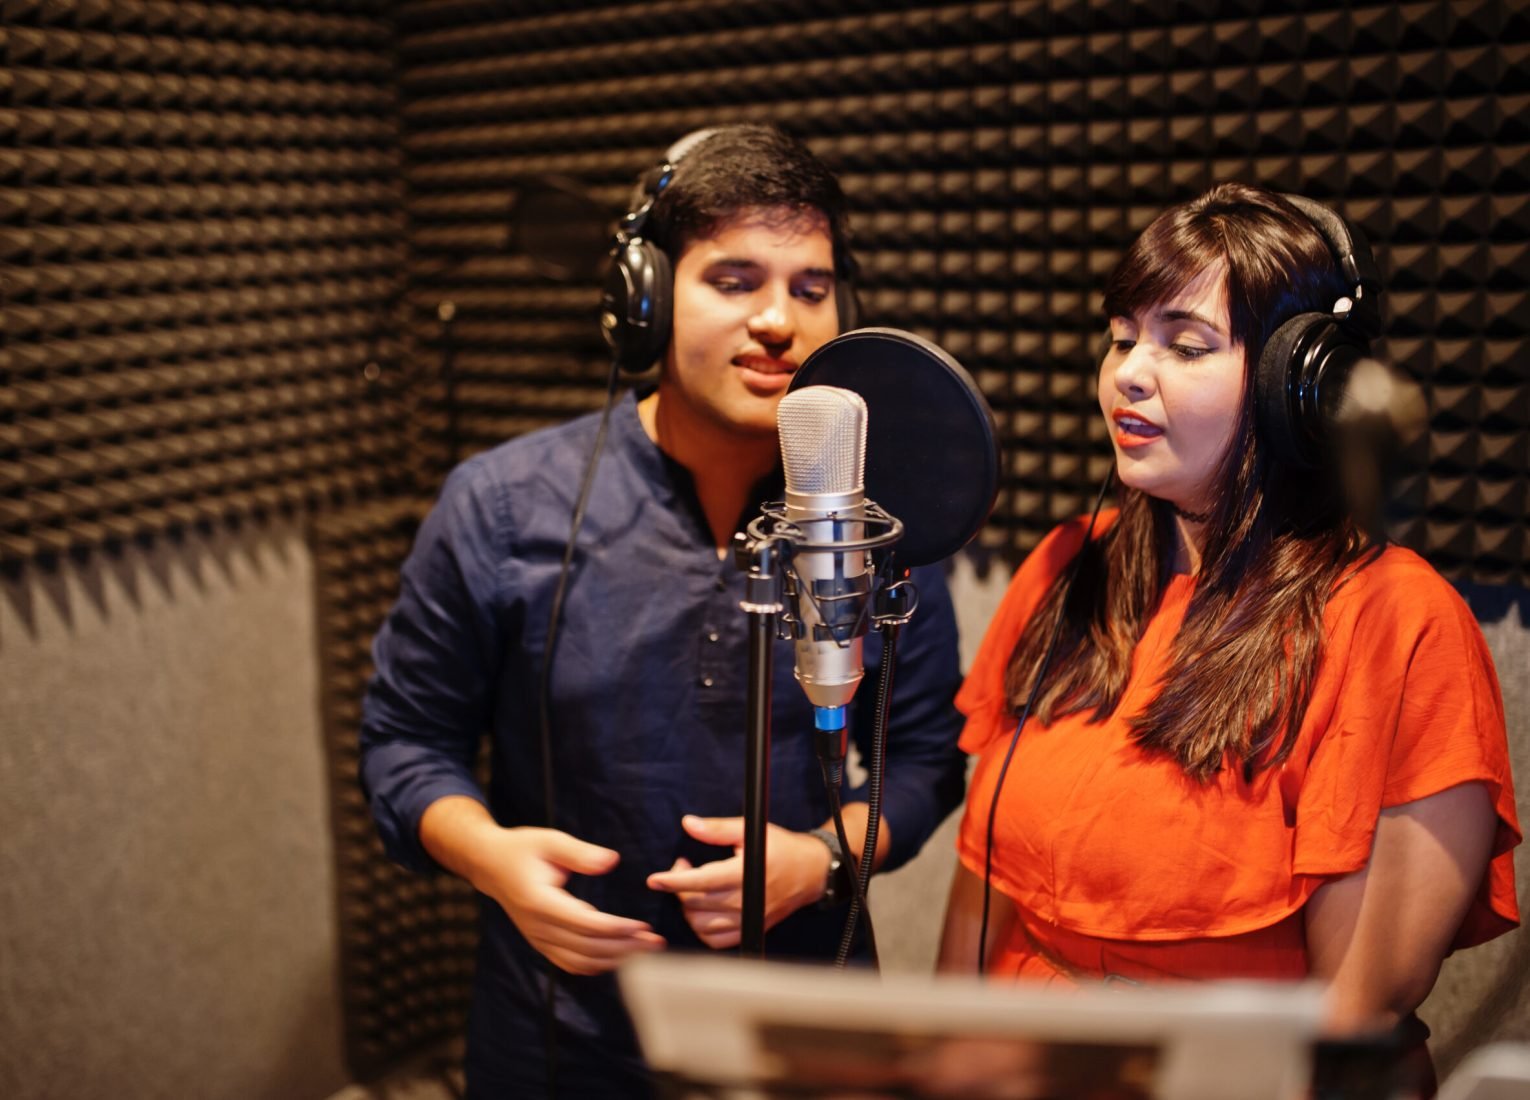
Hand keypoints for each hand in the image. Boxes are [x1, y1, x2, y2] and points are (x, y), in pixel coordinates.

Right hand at [469, 825, 665, 974]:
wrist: (490, 866)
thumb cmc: (522, 849)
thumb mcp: (550, 841)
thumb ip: (580, 853)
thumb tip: (612, 861)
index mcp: (541, 903)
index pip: (584, 925)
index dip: (616, 929)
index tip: (643, 926)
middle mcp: (538, 927)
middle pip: (587, 949)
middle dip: (624, 948)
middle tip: (656, 942)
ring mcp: (538, 940)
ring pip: (581, 962)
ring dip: (615, 960)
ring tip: (645, 951)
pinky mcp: (541, 944)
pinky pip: (571, 964)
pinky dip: (597, 965)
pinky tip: (620, 957)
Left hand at [645, 815, 830, 948]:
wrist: (810, 872)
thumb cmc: (780, 847)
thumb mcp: (750, 830)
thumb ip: (717, 829)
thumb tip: (688, 824)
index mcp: (746, 874)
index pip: (702, 881)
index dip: (674, 881)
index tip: (654, 879)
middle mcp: (747, 901)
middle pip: (697, 904)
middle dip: (679, 887)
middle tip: (682, 867)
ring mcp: (749, 919)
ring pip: (703, 925)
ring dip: (688, 909)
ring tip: (690, 888)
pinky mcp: (751, 930)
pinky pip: (717, 941)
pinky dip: (702, 930)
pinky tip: (700, 911)